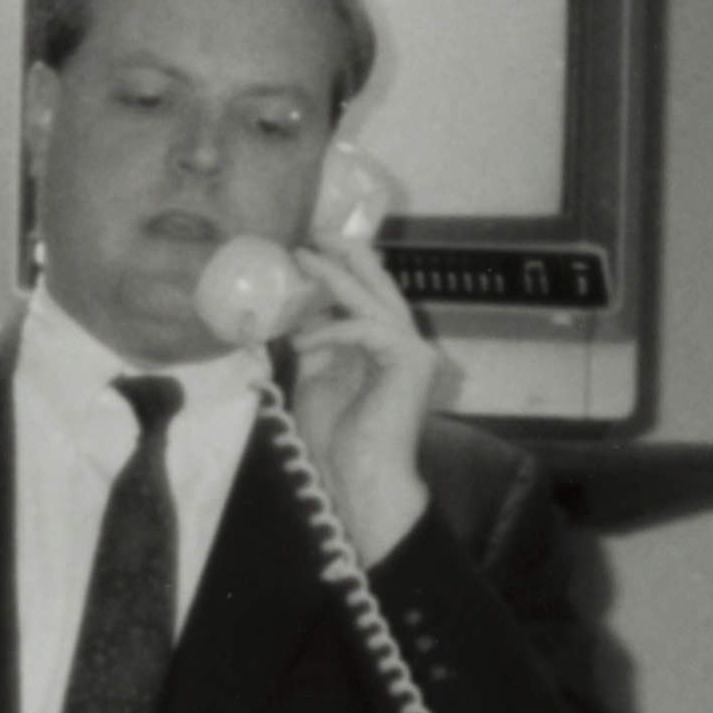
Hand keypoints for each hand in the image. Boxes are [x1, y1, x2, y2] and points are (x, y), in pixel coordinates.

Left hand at [271, 223, 449, 569]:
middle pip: (380, 284)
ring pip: (374, 299)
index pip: (367, 296)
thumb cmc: (339, 439)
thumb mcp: (316, 378)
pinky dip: (332, 331)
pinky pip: (367, 329)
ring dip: (336, 278)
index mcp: (386, 347)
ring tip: (303, 260)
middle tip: (314, 233)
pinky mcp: (411, 361)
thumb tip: (298, 314)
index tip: (307, 249)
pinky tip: (303, 344)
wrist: (360, 479)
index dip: (341, 269)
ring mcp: (414, 351)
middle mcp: (405, 343)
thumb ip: (315, 343)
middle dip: (347, 254)